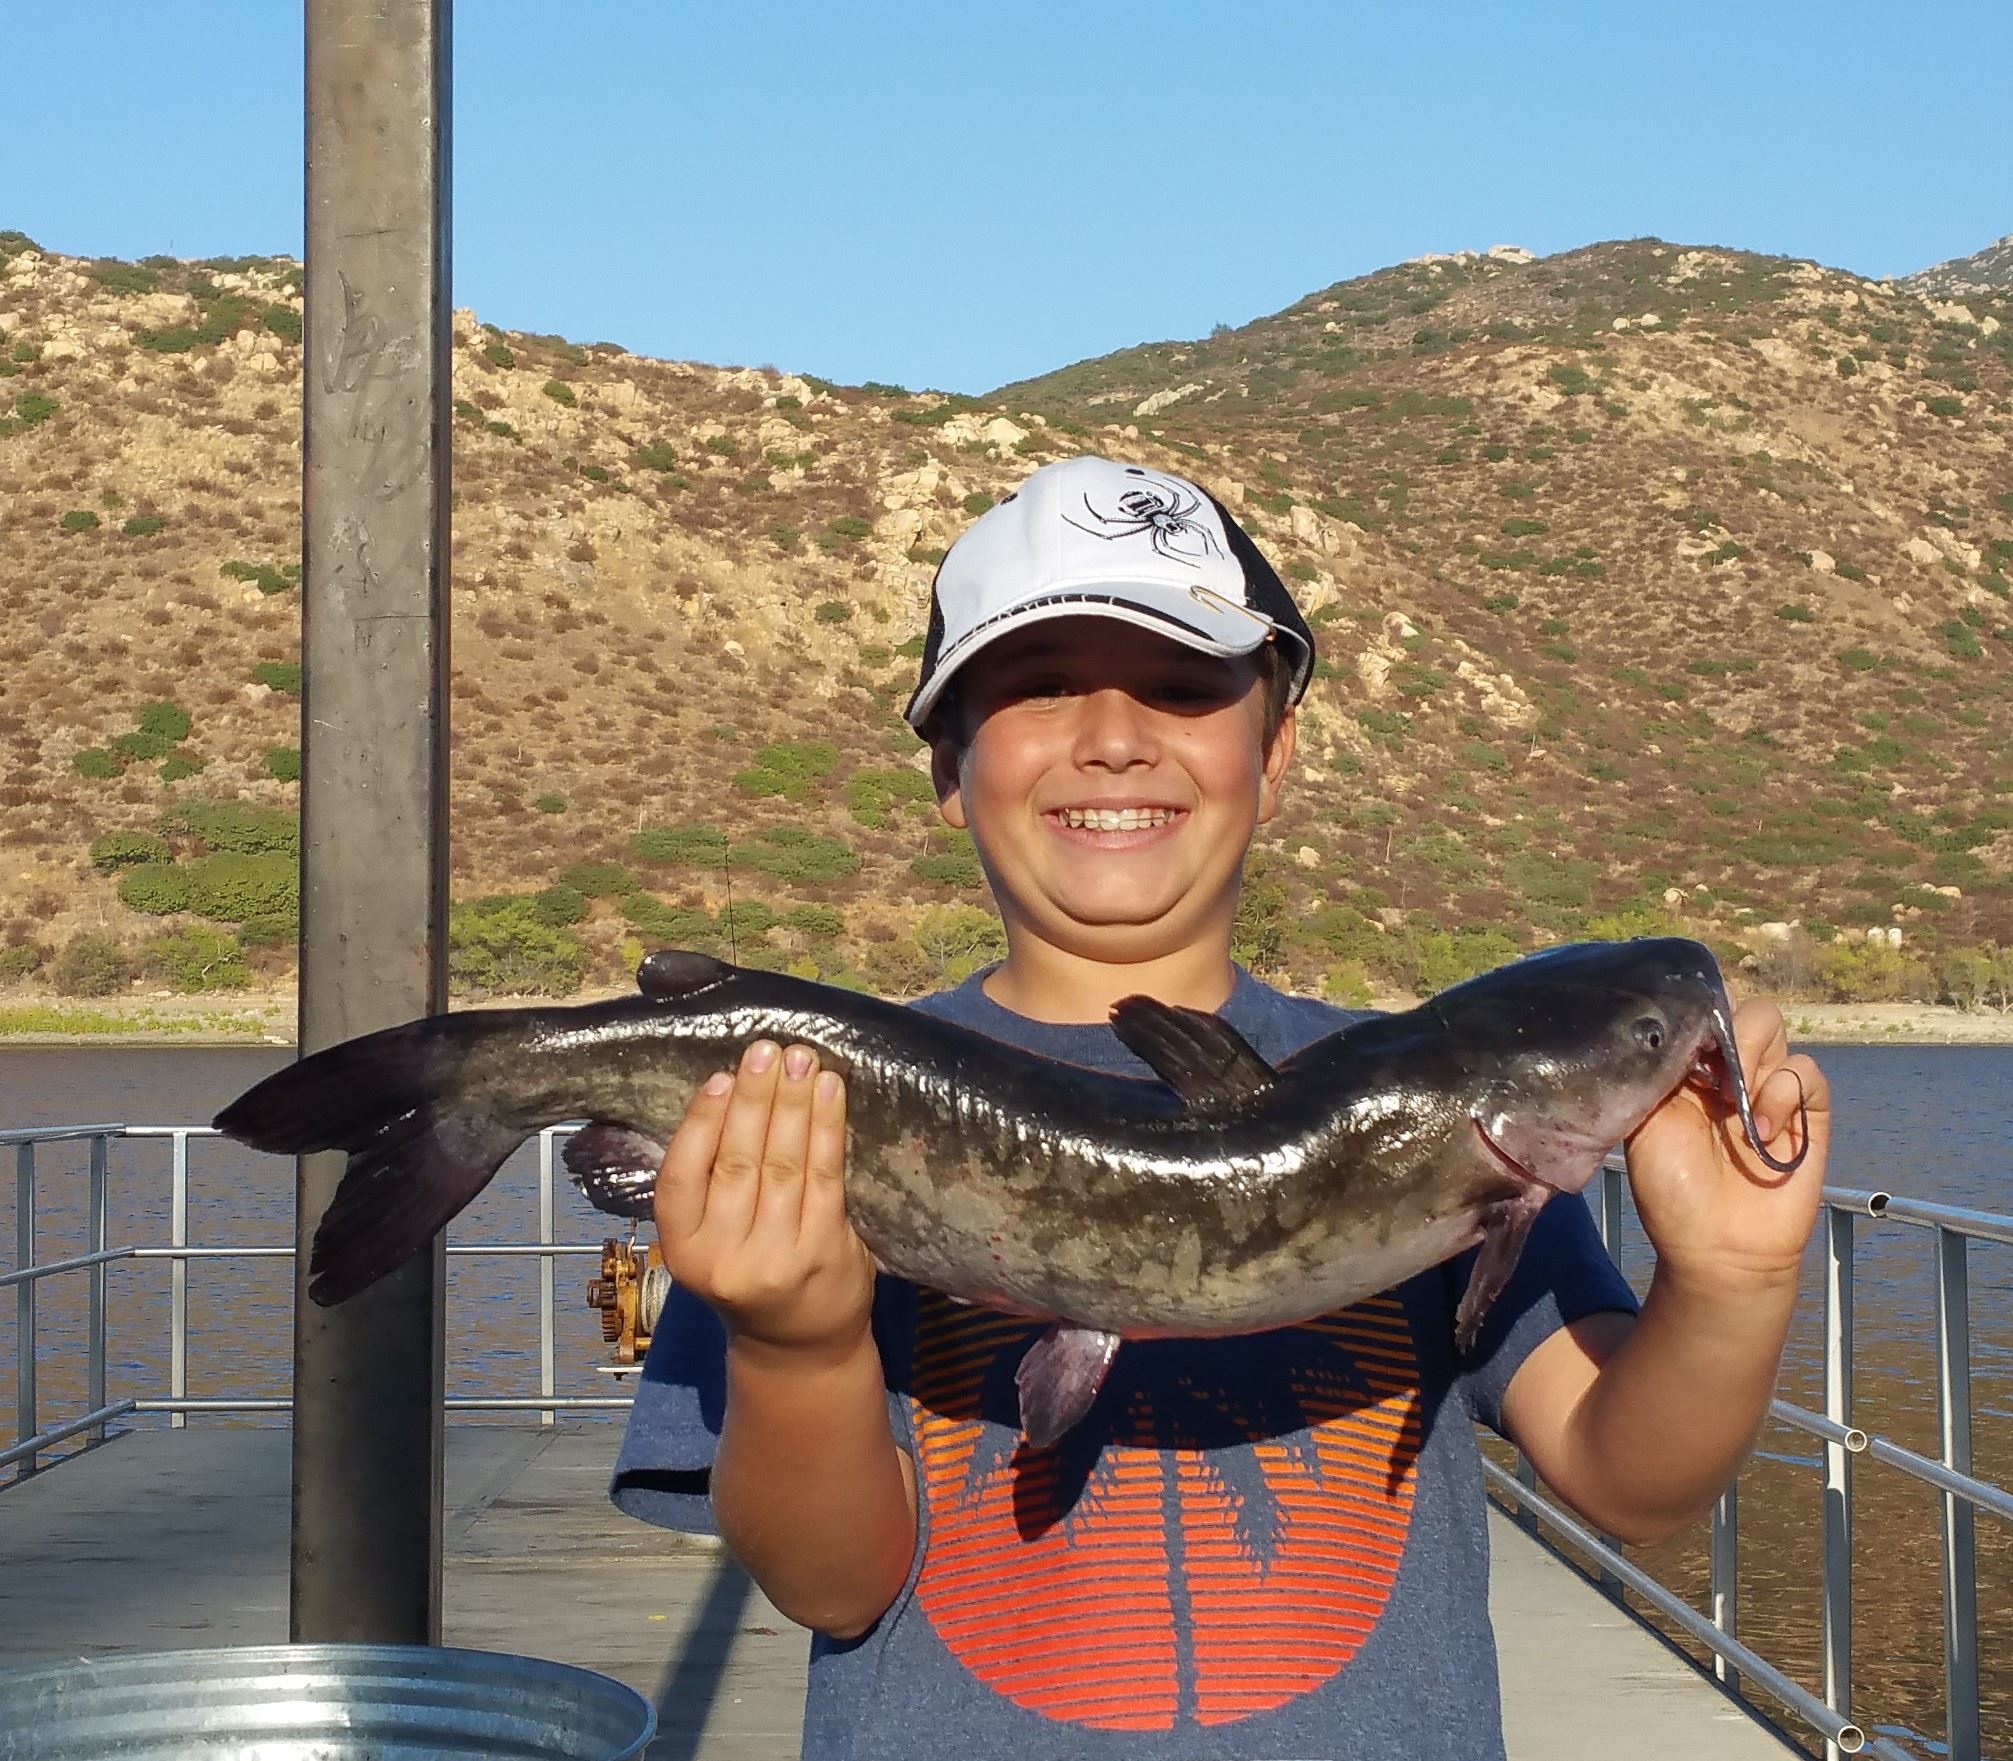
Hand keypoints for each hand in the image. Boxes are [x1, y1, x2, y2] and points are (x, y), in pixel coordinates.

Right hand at [654, 1039, 872, 1357]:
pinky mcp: (823, 1252)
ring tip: (799, 1059)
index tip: (719, 1077)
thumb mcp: (709, 1242)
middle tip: (765, 1050)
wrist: (799, 1345)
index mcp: (683, 1251)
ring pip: (784, 1165)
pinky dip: (827, 1128)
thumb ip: (709, 1184)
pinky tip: (829, 1092)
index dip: (699, 1124)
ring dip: (793, 1104)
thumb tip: (731, 1091)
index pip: (680, 1179)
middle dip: (753, 1100)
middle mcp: (724, 1259)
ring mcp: (777, 1258)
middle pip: (738, 1164)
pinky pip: (825, 1177)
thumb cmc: (751, 1273)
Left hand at [1622, 998, 1831, 1293]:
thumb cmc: (1672, 1191)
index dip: (1697, 1017)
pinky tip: (1762, 1129)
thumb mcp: (1645, 1126)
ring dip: (1754, 1059)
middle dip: (1730, 1031)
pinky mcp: (1808, 1115)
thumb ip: (1659, 1075)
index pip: (1703, 1015)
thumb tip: (1674, 1031)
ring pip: (1776, 1030)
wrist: (1716, 1249)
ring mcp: (1770, 1090)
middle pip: (1744, 1012)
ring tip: (1734, 1106)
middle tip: (1712, 1074)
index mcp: (1690, 1070)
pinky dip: (1784, 1092)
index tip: (1684, 1044)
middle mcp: (1731, 1073)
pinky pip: (1807, 1073)